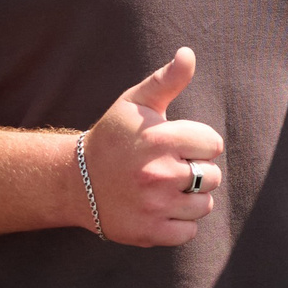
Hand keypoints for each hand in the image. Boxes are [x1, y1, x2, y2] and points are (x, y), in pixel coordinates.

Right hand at [81, 47, 223, 246]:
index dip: (198, 143)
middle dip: (196, 170)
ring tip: (165, 188)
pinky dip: (180, 223)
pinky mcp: (149, 232)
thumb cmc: (113, 138)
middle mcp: (158, 174)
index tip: (175, 144)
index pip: (213, 144)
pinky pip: (189, 231)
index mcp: (159, 139)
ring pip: (204, 205)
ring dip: (190, 198)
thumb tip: (188, 54)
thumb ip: (166, 80)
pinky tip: (161, 209)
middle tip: (169, 167)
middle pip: (213, 176)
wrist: (75, 182)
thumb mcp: (135, 103)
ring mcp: (154, 206)